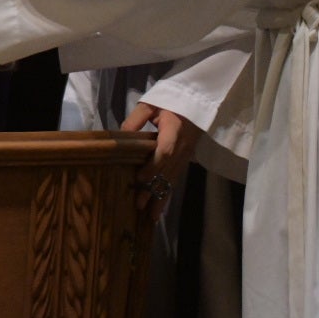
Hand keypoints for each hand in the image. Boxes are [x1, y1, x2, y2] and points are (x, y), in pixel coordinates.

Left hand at [121, 101, 203, 222]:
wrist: (197, 103)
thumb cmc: (170, 102)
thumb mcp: (151, 104)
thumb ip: (136, 119)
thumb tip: (121, 135)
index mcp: (174, 131)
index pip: (165, 151)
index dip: (154, 166)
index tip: (140, 177)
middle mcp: (182, 147)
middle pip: (168, 171)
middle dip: (153, 189)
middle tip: (138, 204)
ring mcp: (185, 156)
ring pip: (173, 179)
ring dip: (161, 198)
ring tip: (150, 216)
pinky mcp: (185, 161)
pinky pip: (175, 179)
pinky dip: (167, 195)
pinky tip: (159, 209)